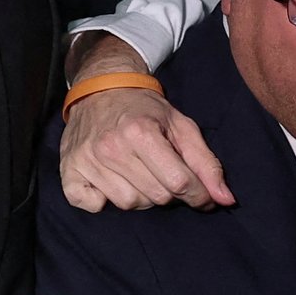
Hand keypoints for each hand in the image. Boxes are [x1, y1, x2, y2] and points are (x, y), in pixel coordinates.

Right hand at [60, 87, 234, 211]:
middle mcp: (111, 147)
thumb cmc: (145, 109)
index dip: (197, 194)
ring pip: (128, 204)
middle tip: (164, 172)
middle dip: (169, 192)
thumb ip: (206, 163)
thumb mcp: (181, 126)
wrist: (100, 89)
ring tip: (139, 173)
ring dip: (141, 195)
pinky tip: (111, 182)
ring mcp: (87, 160)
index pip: (179, 182)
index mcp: (141, 132)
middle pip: (156, 196)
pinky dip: (103, 201)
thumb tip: (226, 200)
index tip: (201, 194)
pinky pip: (92, 205)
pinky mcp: (69, 171)